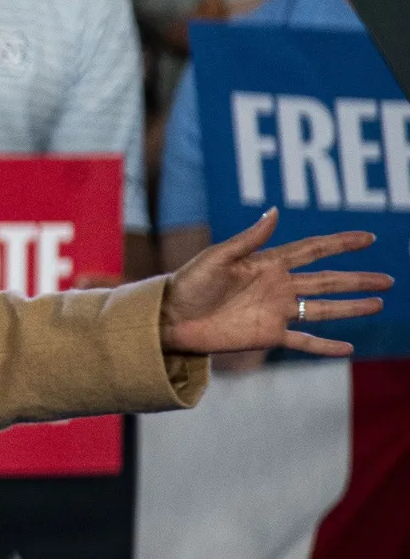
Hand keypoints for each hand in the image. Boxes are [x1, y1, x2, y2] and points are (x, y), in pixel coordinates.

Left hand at [161, 209, 389, 356]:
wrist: (171, 317)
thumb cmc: (188, 282)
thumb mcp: (217, 256)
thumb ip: (249, 238)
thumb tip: (275, 211)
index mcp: (267, 263)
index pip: (312, 250)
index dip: (339, 243)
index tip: (367, 237)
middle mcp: (278, 287)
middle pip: (327, 281)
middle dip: (357, 279)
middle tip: (389, 278)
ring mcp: (276, 312)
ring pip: (323, 309)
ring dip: (351, 307)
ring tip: (378, 302)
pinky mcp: (269, 336)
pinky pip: (304, 342)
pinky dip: (326, 345)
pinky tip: (348, 347)